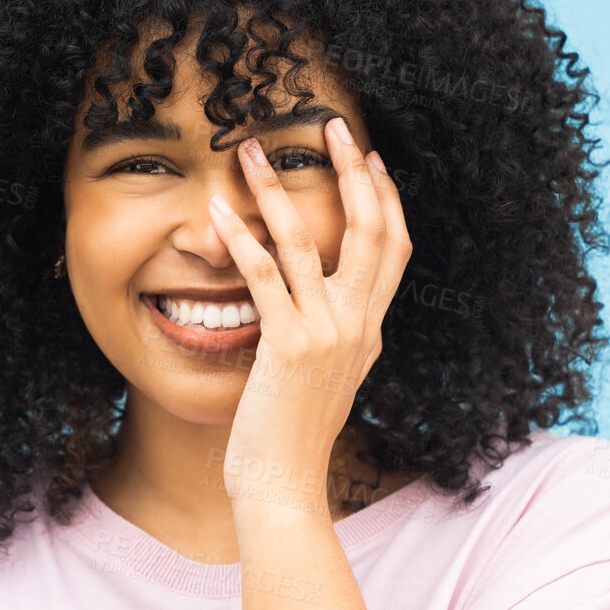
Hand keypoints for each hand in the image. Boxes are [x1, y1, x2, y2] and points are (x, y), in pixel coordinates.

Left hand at [206, 117, 411, 518]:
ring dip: (276, 188)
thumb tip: (341, 319)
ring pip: (306, 241)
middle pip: (369, 229)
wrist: (285, 484)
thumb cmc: (294, 438)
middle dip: (352, 171)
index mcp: (370, 331)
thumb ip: (340, 343)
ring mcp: (326, 334)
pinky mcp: (286, 346)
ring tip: (249, 150)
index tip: (370, 158)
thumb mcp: (331, 382)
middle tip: (332, 125)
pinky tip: (215, 211)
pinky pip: (261, 277)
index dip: (385, 198)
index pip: (394, 248)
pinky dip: (237, 238)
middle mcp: (357, 326)